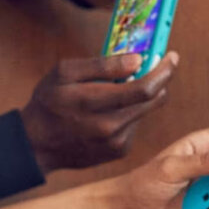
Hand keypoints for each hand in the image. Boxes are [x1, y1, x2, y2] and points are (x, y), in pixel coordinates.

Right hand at [21, 53, 178, 172]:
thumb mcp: (65, 73)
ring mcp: (117, 143)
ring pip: (146, 112)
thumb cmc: (50, 102)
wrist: (37, 144)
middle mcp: (110, 127)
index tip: (171, 57)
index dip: (163, 71)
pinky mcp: (120, 151)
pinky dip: (131, 113)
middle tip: (162, 65)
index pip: (144, 89)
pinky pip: (136, 125)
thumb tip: (137, 60)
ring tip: (123, 89)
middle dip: (162, 80)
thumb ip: (102, 65)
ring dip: (143, 97)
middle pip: (154, 101)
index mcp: (94, 104)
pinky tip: (112, 111)